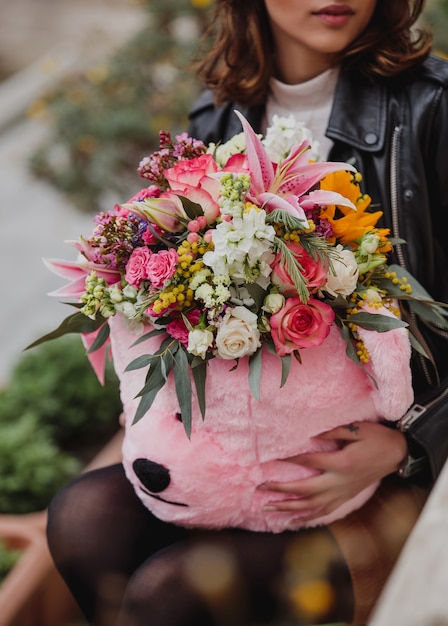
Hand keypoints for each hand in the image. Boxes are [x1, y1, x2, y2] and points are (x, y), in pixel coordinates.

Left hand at [258, 422, 407, 521]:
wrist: (396, 454)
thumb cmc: (376, 438)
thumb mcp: (357, 428)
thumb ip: (333, 431)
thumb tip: (311, 434)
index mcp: (341, 463)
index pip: (309, 460)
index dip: (289, 458)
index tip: (270, 457)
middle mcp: (339, 482)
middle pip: (304, 489)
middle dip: (280, 489)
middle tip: (259, 488)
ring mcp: (342, 493)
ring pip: (311, 506)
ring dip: (288, 508)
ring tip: (268, 509)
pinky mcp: (345, 498)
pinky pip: (323, 512)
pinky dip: (306, 518)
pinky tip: (291, 521)